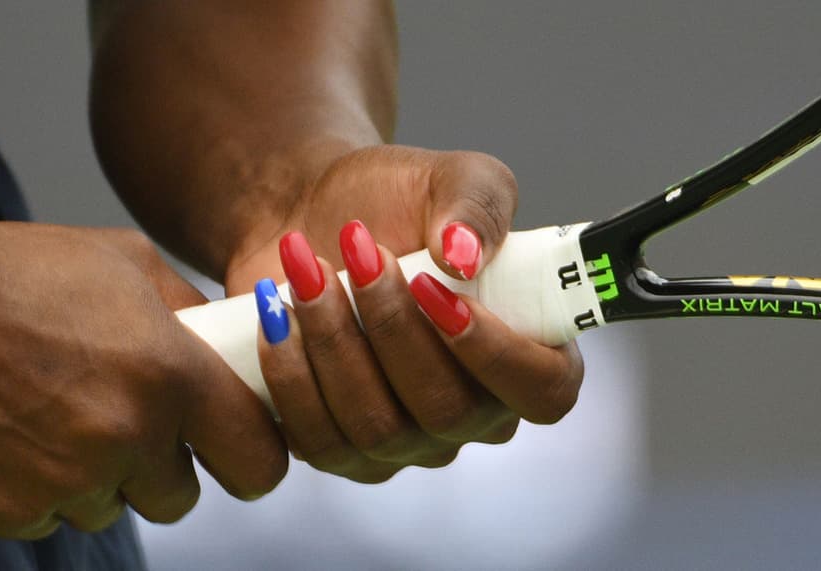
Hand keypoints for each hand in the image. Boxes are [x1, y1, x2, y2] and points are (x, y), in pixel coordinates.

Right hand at [0, 222, 286, 537]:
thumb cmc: (17, 273)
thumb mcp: (124, 261)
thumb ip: (189, 308)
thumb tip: (227, 339)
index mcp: (169, 376)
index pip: (258, 461)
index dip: (254, 458)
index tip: (239, 449)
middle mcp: (125, 437)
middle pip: (181, 497)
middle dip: (164, 466)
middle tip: (131, 422)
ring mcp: (63, 481)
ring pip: (112, 508)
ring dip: (100, 477)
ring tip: (58, 414)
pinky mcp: (5, 511)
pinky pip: (50, 517)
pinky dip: (41, 487)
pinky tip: (17, 433)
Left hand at [229, 145, 583, 481]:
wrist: (309, 216)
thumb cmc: (393, 200)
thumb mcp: (449, 177)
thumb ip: (478, 205)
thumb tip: (466, 257)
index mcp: (525, 352)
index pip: (543, 392)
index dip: (495, 353)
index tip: (432, 289)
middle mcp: (471, 411)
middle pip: (446, 411)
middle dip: (393, 326)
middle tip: (358, 250)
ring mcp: (404, 440)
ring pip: (377, 429)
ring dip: (334, 343)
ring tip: (306, 269)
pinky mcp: (338, 446)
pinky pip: (318, 440)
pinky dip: (291, 373)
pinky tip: (276, 313)